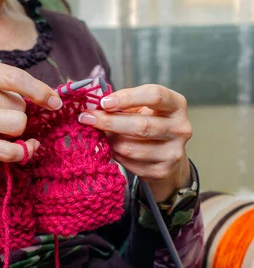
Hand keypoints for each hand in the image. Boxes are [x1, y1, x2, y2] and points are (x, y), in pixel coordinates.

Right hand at [0, 59, 61, 232]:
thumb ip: (4, 82)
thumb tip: (47, 96)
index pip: (16, 77)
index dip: (40, 90)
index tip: (56, 101)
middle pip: (20, 106)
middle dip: (17, 112)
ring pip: (18, 125)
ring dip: (17, 130)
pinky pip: (9, 150)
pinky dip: (23, 151)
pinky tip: (27, 148)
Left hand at [78, 84, 191, 202]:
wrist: (167, 154)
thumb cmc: (150, 123)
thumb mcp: (142, 108)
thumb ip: (123, 104)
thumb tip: (92, 107)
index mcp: (177, 105)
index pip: (155, 96)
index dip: (127, 98)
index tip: (103, 102)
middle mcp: (181, 129)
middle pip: (141, 126)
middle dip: (110, 122)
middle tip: (87, 119)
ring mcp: (174, 153)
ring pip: (131, 148)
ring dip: (111, 141)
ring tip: (104, 136)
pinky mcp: (162, 171)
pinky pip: (130, 164)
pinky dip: (116, 156)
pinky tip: (114, 150)